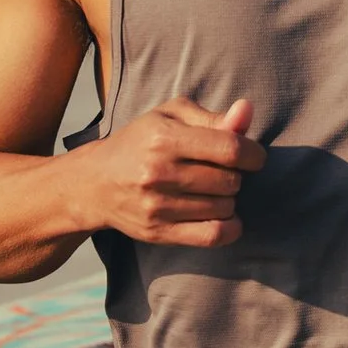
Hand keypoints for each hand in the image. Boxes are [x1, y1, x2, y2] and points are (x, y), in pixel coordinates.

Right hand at [74, 97, 263, 246]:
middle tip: (223, 172)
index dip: (253, 154)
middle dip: (238, 176)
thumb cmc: (142, 141)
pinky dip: (229, 228)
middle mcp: (158, 173)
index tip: (253, 157)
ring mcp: (156, 206)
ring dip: (230, 199)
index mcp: (165, 138)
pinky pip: (210, 236)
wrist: (94, 183)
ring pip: (223, 208)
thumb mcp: (172, 115)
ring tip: (215, 190)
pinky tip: (227, 217)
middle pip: (230, 181)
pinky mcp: (156, 232)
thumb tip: (247, 110)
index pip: (231, 149)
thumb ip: (214, 116)